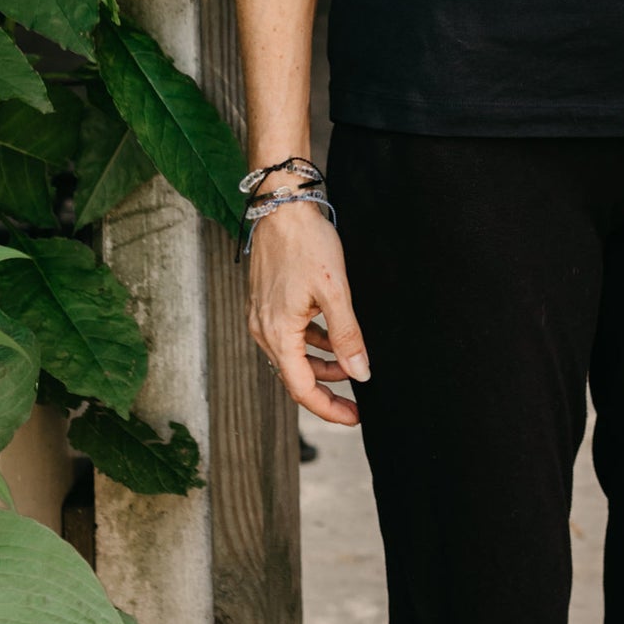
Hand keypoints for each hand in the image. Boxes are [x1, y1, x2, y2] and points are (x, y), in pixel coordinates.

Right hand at [246, 195, 369, 428]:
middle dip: (327, 391)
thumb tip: (360, 374)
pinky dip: (312, 343)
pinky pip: (290, 336)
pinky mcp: (266, 303)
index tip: (354, 417)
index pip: (302, 389)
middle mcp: (263, 331)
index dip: (328, 409)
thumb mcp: (335, 292)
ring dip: (321, 365)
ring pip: (293, 356)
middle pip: (295, 376)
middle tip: (357, 401)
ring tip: (351, 365)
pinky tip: (332, 336)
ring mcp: (262, 316)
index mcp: (277, 334)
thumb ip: (347, 336)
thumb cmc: (306, 244)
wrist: (281, 206)